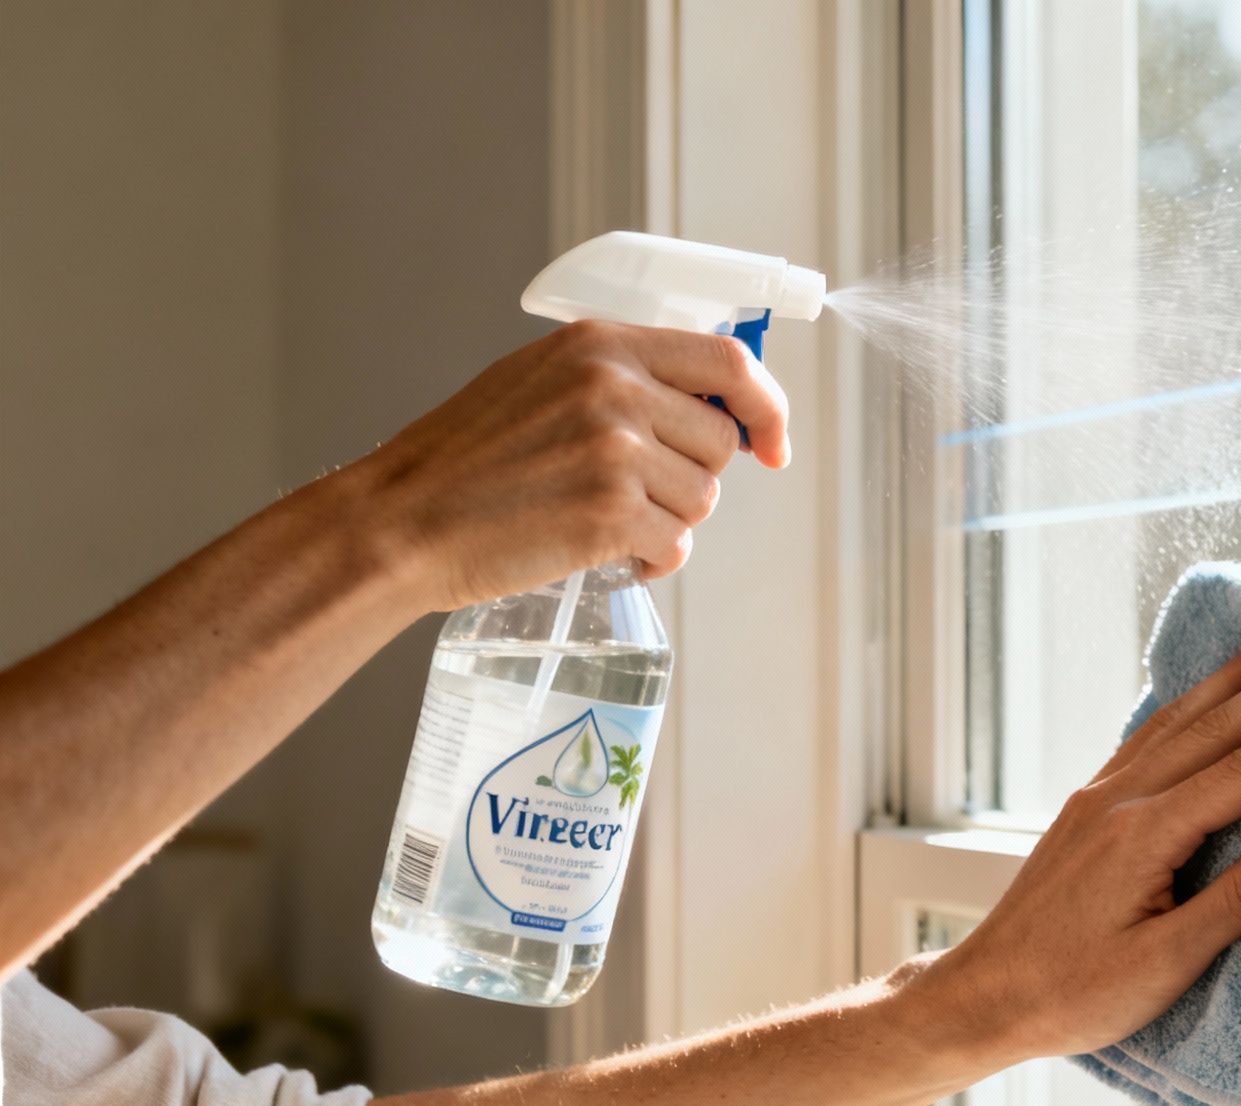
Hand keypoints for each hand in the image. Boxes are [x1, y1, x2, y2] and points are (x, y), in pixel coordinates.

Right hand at [346, 319, 791, 610]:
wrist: (404, 521)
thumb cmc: (469, 461)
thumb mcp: (542, 382)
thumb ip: (623, 378)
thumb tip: (718, 404)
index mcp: (602, 344)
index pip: (729, 362)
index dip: (765, 407)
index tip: (771, 445)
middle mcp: (614, 386)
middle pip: (722, 441)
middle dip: (693, 477)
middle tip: (635, 494)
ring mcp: (614, 449)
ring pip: (702, 498)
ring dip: (667, 522)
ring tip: (602, 519)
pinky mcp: (611, 512)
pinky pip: (676, 544)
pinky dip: (652, 561)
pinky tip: (607, 553)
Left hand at [909, 631, 1240, 1063]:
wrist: (985, 997)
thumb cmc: (1072, 993)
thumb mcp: (1167, 962)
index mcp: (1144, 834)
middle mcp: (1118, 801)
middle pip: (1211, 729)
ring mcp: (1096, 801)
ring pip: (1172, 725)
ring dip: (1224, 684)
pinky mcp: (1083, 814)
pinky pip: (1141, 742)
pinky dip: (1178, 711)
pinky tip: (1188, 703)